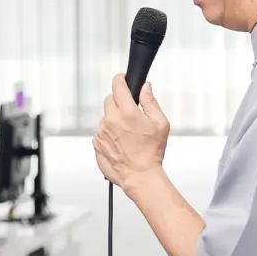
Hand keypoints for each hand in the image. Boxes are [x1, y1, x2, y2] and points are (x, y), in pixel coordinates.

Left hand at [94, 75, 169, 189]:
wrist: (140, 175)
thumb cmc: (151, 152)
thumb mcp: (160, 123)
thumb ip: (150, 102)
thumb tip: (145, 87)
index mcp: (127, 112)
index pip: (117, 85)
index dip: (121, 79)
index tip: (123, 79)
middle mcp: (111, 120)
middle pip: (109, 99)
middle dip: (119, 102)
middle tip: (130, 113)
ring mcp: (101, 132)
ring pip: (105, 117)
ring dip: (114, 119)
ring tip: (127, 134)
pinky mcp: (96, 143)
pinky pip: (101, 131)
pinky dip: (109, 133)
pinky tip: (120, 142)